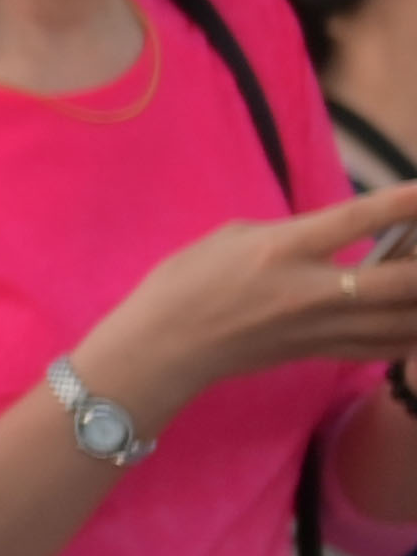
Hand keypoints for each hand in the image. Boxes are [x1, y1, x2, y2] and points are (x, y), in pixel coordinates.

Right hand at [80, 177, 416, 422]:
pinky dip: (411, 336)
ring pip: (403, 321)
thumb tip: (330, 235)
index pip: (358, 220)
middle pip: (401, 281)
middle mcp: (312, 290)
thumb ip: (291, 232)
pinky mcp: (320, 352)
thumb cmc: (186, 282)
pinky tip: (416, 322)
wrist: (164, 345)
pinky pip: (385, 349)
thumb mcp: (233, 237)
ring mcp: (320, 327)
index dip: (404, 202)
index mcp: (284, 249)